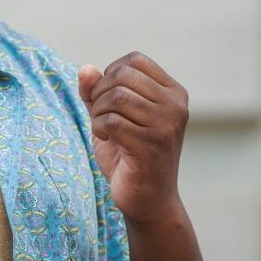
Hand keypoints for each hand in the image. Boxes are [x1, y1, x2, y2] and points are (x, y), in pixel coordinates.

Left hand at [77, 52, 189, 224]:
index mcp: (173, 93)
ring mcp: (166, 124)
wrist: (147, 199)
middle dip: (100, 93)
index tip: (108, 98)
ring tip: (104, 130)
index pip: (135, 60)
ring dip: (98, 113)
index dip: (111, 73)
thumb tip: (85, 69)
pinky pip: (112, 120)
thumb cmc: (129, 154)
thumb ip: (97, 91)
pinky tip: (107, 140)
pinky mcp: (152, 144)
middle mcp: (175, 105)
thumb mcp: (111, 116)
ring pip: (116, 97)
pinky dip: (99, 128)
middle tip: (101, 116)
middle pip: (122, 75)